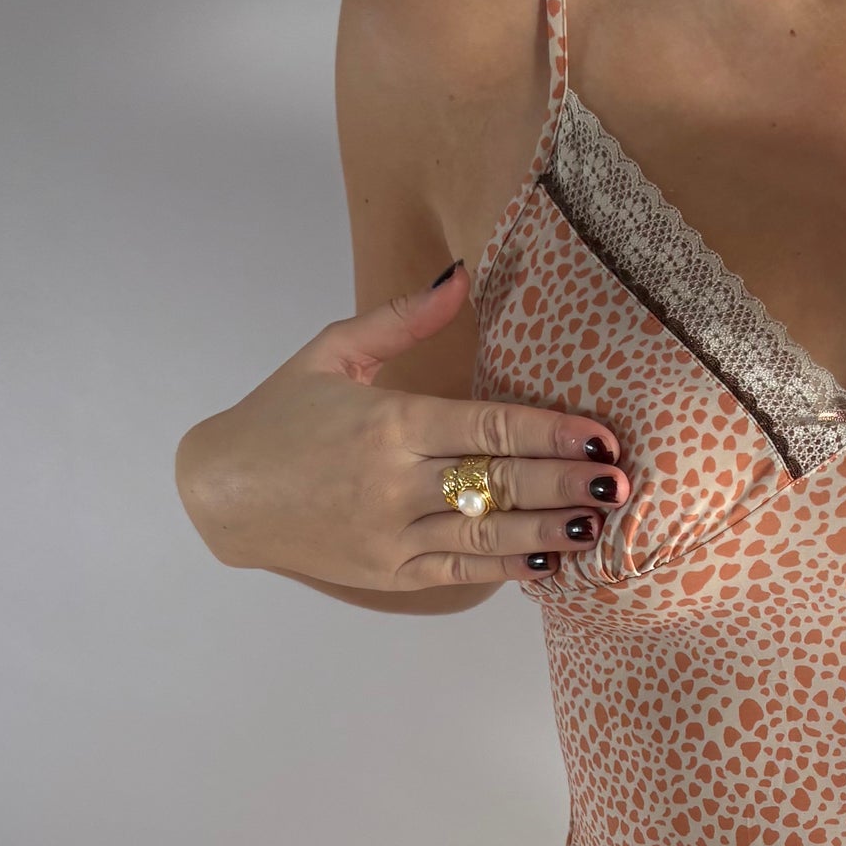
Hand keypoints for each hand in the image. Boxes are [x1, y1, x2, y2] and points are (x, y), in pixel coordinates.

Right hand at [175, 264, 627, 590]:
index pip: (487, 428)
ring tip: (602, 522)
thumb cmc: (280, 415)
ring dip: (552, 530)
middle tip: (622, 480)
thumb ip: (402, 318)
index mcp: (388, 422)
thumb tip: (461, 273)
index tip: (600, 434)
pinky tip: (551, 560)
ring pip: (490, 535)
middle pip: (500, 483)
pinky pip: (462, 570)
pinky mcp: (390, 572)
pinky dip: (509, 567)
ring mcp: (393, 535)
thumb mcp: (332, 352)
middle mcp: (394, 484)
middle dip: (567, 483)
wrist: (222, 494)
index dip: (550, 432)